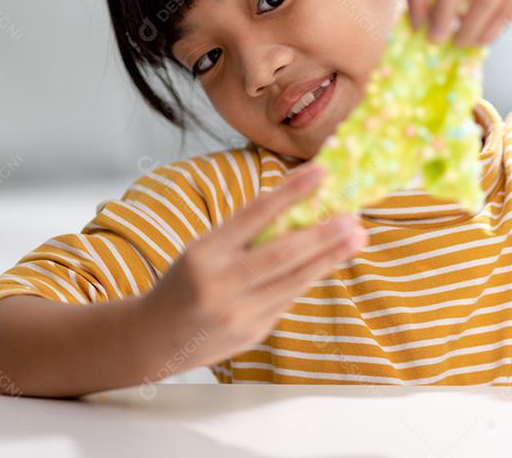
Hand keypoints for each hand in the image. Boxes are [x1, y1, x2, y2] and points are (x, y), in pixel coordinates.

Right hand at [134, 163, 366, 374]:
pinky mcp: (252, 334)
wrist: (153, 339)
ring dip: (330, 257)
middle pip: (282, 254)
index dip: (290, 192)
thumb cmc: (185, 283)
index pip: (254, 214)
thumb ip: (246, 233)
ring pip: (294, 280)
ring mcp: (238, 313)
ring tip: (357, 237)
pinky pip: (288, 299)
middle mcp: (220, 284)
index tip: (321, 172)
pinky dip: (309, 277)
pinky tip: (330, 260)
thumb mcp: (204, 250)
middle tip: (354, 217)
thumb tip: (299, 202)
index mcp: (204, 253)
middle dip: (323, 235)